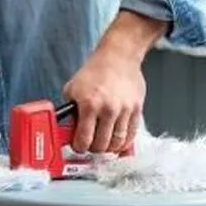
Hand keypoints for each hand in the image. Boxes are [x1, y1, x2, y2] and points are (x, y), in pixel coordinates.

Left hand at [62, 11, 164, 153]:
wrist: (118, 56)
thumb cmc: (95, 71)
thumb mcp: (72, 89)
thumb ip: (70, 111)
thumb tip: (68, 129)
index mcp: (89, 104)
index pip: (84, 139)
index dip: (79, 147)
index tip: (78, 146)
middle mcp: (108, 109)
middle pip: (101, 145)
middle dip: (93, 149)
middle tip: (90, 146)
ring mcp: (124, 110)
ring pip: (117, 143)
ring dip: (109, 148)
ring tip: (104, 145)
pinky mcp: (137, 109)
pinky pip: (131, 135)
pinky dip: (124, 143)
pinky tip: (117, 141)